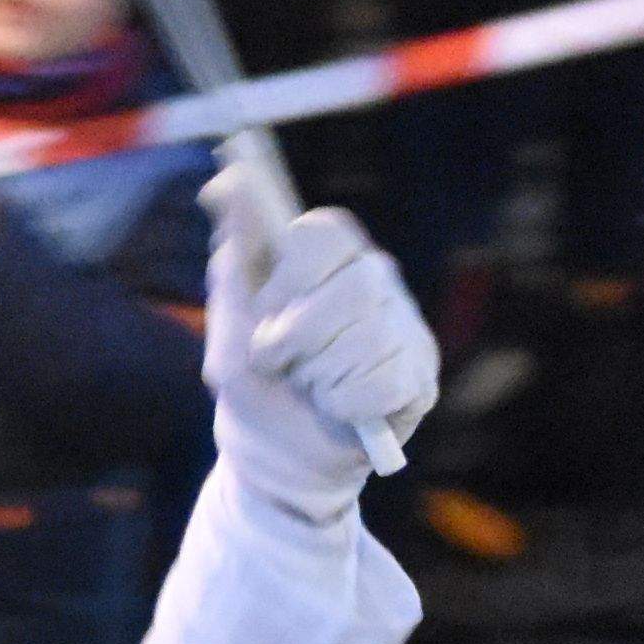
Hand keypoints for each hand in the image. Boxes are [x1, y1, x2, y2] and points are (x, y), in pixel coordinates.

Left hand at [204, 193, 434, 515]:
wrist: (274, 459)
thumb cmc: (256, 383)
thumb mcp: (230, 322)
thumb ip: (233, 254)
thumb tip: (223, 183)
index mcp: (331, 261)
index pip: (328, 230)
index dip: (293, 271)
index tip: (266, 306)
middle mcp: (375, 283)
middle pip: (356, 283)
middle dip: (301, 333)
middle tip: (279, 360)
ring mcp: (404, 329)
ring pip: (369, 336)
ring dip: (320, 375)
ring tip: (311, 390)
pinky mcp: (420, 377)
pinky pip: (384, 382)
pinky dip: (346, 404)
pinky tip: (339, 410)